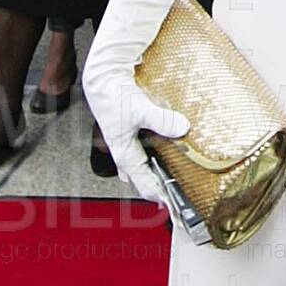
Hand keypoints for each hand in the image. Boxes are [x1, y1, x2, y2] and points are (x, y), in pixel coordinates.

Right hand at [81, 46, 189, 205]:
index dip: (160, 195)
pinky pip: (141, 158)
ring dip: (155, 179)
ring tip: (171, 189)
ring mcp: (126, 147)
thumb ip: (161, 119)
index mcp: (124, 152)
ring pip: (141, 171)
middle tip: (177, 203)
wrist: (103, 79)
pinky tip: (158, 168)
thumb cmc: (114, 95)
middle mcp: (124, 153)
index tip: (174, 206)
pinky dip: (151, 166)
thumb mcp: (139, 108)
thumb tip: (182, 128)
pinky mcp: (129, 138)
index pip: (144, 183)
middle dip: (159, 192)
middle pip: (143, 181)